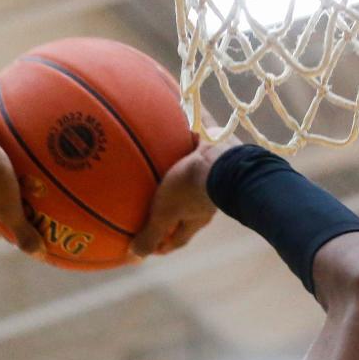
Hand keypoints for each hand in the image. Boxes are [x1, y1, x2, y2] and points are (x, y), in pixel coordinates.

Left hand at [131, 121, 240, 257]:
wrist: (225, 161)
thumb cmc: (191, 190)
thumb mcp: (165, 214)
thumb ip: (150, 233)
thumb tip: (133, 255)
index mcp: (192, 218)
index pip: (177, 239)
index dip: (163, 245)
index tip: (150, 246)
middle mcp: (203, 199)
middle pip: (183, 209)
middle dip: (169, 210)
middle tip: (153, 206)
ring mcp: (209, 172)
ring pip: (187, 173)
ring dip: (175, 169)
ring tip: (159, 157)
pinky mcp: (213, 146)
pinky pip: (194, 134)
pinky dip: (184, 124)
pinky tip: (171, 105)